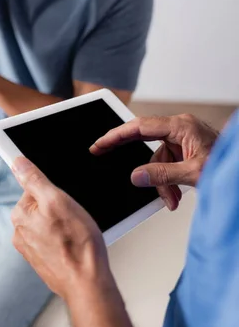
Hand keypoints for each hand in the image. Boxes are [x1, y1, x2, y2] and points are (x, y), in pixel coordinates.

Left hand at [11, 157, 112, 301]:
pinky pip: (55, 240)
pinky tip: (75, 244)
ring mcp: (32, 249)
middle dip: (60, 207)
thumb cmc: (76, 244)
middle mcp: (20, 233)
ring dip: (64, 224)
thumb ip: (34, 179)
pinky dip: (65, 239)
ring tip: (76, 233)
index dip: (52, 189)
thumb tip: (18, 163)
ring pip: (50, 223)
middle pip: (42, 205)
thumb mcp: (57, 200)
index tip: (63, 198)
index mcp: (19, 215)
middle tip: (74, 216)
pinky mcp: (44, 260)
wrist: (87, 283)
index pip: (32, 187)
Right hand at [90, 114, 218, 208]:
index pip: (140, 127)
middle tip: (107, 157)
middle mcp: (180, 128)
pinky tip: (176, 195)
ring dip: (161, 182)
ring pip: (157, 159)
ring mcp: (183, 138)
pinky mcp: (186, 149)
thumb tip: (136, 176)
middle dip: (139, 164)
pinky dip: (168, 181)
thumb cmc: (227, 165)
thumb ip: (162, 175)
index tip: (100, 144)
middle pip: (146, 143)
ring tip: (171, 199)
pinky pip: (167, 163)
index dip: (116, 135)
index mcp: (181, 126)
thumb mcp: (193, 174)